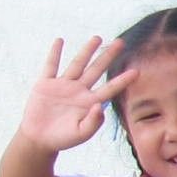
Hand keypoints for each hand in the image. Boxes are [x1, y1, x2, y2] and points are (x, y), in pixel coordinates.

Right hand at [17, 36, 134, 153]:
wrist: (39, 139)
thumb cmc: (63, 139)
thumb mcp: (81, 134)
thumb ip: (93, 122)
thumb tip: (100, 106)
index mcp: (90, 102)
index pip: (110, 88)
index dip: (123, 80)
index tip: (137, 71)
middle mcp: (79, 91)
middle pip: (96, 69)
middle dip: (108, 56)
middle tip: (120, 42)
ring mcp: (63, 86)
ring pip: (77, 64)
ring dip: (87, 51)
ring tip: (97, 38)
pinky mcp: (45, 85)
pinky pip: (51, 66)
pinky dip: (54, 54)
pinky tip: (60, 41)